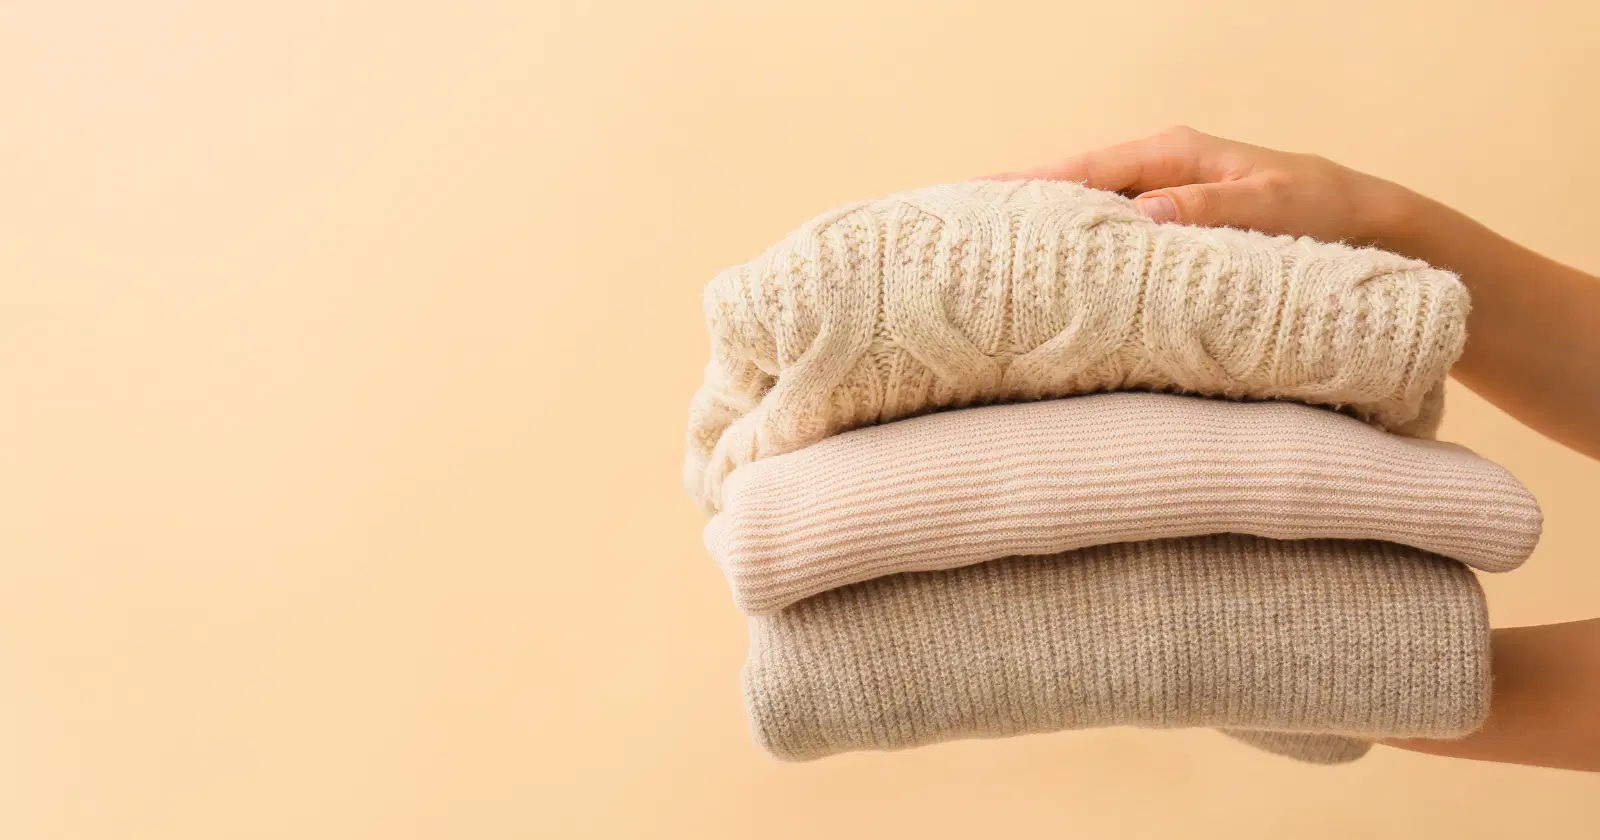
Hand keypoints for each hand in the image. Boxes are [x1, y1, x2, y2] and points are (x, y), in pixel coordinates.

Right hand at [984, 125, 1411, 246]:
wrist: (1372, 225)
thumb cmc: (1327, 214)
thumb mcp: (1272, 208)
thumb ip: (1209, 209)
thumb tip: (1143, 215)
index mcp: (1176, 154)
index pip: (1085, 169)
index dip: (1029, 185)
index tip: (977, 197)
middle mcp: (1164, 170)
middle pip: (1074, 184)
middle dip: (1019, 202)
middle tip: (958, 224)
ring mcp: (1168, 196)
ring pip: (1090, 210)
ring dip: (1046, 228)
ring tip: (988, 250)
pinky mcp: (1177, 225)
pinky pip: (1115, 232)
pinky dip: (1081, 244)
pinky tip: (1054, 268)